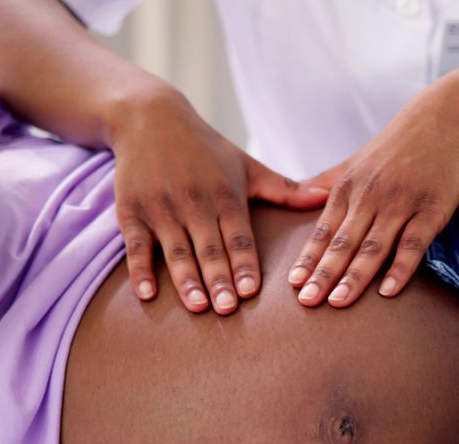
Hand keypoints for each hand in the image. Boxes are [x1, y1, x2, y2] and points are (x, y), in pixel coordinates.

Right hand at [111, 88, 326, 313]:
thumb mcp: (247, 165)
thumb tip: (326, 199)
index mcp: (225, 195)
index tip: (250, 291)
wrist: (149, 118)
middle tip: (227, 309)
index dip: (244, 263)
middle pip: (208, 247)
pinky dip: (141, 270)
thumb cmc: (206, 149)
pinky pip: (136, 245)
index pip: (238, 236)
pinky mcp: (132, 211)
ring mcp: (161, 208)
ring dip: (186, 280)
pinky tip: (148, 294)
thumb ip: (284, 189)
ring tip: (198, 307)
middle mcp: (194, 202)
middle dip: (218, 278)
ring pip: (175, 250)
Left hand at [287, 88, 458, 307]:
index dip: (309, 258)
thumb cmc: (400, 141)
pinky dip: (401, 268)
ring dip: (355, 276)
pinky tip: (389, 291)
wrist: (448, 116)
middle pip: (343, 242)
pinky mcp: (432, 210)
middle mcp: (371, 197)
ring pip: (374, 246)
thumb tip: (297, 193)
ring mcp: (402, 203)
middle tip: (307, 302)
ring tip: (338, 302)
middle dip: (324, 273)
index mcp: (349, 187)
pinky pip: (413, 244)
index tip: (293, 284)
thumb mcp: (357, 160)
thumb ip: (327, 181)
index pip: (324, 230)